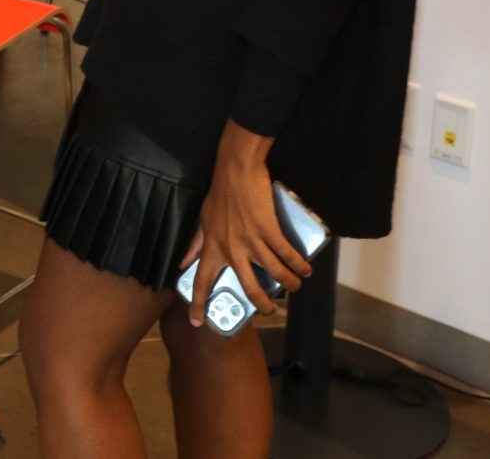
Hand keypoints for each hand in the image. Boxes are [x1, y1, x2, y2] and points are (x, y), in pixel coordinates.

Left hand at [181, 120, 309, 325]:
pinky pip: (287, 254)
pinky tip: (305, 268)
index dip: (198, 303)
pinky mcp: (268, 229)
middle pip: (248, 287)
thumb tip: (184, 263)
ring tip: (296, 285)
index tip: (195, 322)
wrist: (235, 169)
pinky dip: (299, 265)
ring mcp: (250, 239)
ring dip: (290, 283)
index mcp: (212, 246)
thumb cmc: (220, 194)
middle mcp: (230, 247)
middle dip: (262, 304)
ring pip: (275, 274)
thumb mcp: (203, 220)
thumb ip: (195, 243)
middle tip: (270, 310)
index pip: (201, 280)